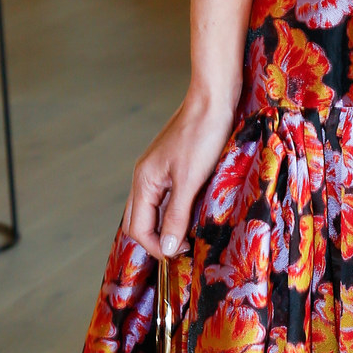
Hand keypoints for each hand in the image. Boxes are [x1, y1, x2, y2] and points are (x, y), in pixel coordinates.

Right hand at [124, 88, 236, 257]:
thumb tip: (165, 249)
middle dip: (158, 239)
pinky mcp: (173, 166)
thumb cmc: (202, 135)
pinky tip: (195, 211)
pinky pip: (167, 197)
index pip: (137, 228)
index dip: (156, 247)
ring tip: (192, 232)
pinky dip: (177, 210)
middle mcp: (145, 178)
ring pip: (154, 210)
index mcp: (143, 182)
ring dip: (168, 225)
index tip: (180, 253)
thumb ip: (176, 216)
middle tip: (185, 247)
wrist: (214, 100)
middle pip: (140, 221)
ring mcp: (158, 172)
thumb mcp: (190, 181)